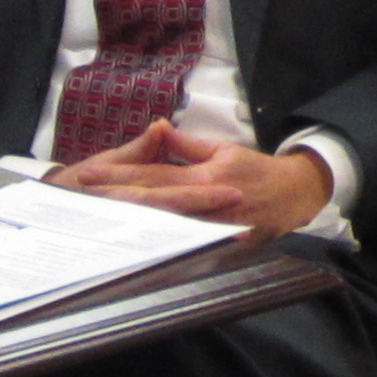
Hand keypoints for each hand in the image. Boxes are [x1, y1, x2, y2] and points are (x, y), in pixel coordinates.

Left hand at [55, 119, 333, 237]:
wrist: (292, 197)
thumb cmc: (256, 170)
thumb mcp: (224, 149)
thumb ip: (187, 145)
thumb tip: (158, 130)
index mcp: (205, 177)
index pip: (154, 176)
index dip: (121, 176)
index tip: (92, 175)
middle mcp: (205, 205)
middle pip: (151, 204)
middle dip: (115, 199)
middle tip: (84, 197)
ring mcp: (209, 229)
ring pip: (161, 226)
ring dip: (128, 221)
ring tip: (96, 216)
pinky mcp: (214, 246)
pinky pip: (178, 243)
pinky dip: (153, 240)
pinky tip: (130, 238)